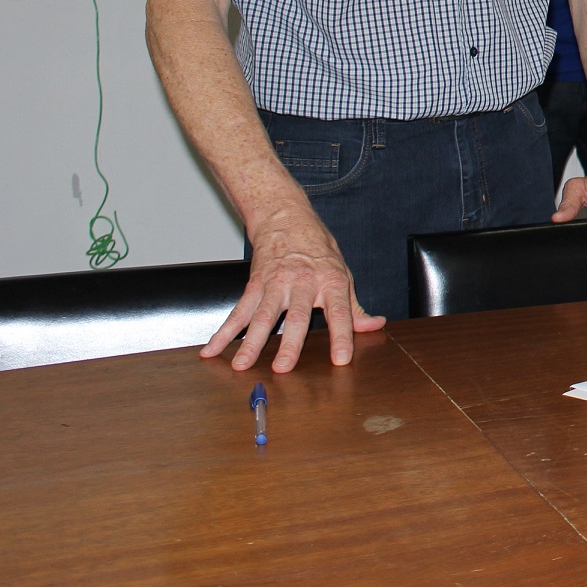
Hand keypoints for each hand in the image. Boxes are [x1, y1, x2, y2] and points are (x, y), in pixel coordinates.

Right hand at [202, 202, 385, 372]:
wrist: (287, 219)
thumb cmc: (318, 250)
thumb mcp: (343, 274)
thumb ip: (354, 307)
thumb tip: (375, 325)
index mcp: (330, 282)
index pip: (340, 313)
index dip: (342, 336)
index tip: (340, 360)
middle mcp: (303, 283)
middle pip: (296, 317)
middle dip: (289, 344)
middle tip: (283, 368)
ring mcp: (276, 284)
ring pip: (262, 316)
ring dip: (250, 342)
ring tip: (241, 365)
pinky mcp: (254, 285)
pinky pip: (238, 311)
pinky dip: (223, 332)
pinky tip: (212, 349)